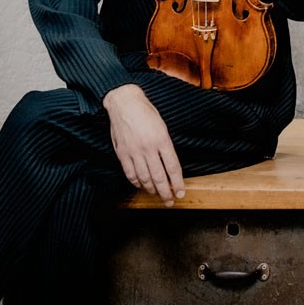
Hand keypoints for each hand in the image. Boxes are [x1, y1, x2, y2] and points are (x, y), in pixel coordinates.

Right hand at [103, 84, 184, 205]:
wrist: (124, 103)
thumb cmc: (146, 112)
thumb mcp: (163, 126)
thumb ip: (165, 146)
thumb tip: (170, 166)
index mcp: (162, 140)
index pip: (173, 167)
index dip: (177, 183)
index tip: (181, 193)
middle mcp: (148, 148)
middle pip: (159, 177)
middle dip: (166, 192)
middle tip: (170, 201)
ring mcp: (133, 151)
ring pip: (144, 178)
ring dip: (152, 190)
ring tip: (157, 195)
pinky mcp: (122, 153)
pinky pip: (129, 173)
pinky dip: (136, 182)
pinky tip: (141, 186)